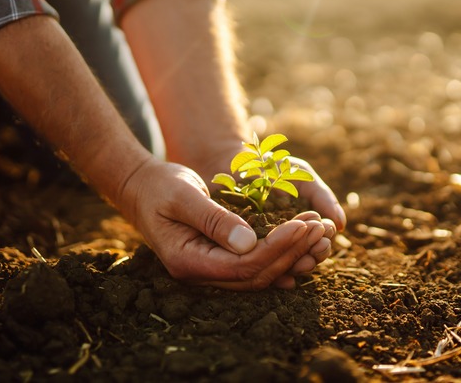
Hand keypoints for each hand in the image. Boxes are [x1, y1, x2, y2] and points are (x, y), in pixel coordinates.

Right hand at [117, 159, 329, 289]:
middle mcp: (200, 274)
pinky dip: (279, 255)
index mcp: (189, 261)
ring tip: (317, 229)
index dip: (277, 248)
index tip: (302, 224)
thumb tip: (249, 242)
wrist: (142, 187)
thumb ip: (213, 219)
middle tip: (318, 225)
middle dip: (291, 251)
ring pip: (259, 274)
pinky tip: (301, 243)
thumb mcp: (184, 195)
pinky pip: (254, 265)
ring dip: (291, 254)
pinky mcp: (219, 259)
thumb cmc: (159, 186)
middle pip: (256, 275)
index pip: (243, 266)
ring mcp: (210, 270)